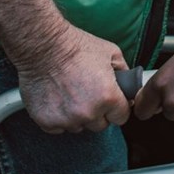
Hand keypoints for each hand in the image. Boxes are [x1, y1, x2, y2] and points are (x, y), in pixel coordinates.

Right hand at [10, 22, 130, 133]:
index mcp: (108, 97)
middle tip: (89, 93)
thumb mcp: (111, 53)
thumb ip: (125, 74)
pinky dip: (59, 117)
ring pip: (79, 126)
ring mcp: (67, 119)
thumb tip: (129, 87)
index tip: (112, 102)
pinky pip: (59, 128)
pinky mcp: (47, 121)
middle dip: (98, 112)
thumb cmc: (76, 46)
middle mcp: (88, 112)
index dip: (117, 108)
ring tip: (71, 93)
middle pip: (100, 125)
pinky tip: (57, 99)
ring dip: (78, 115)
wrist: (43, 46)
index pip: (121, 117)